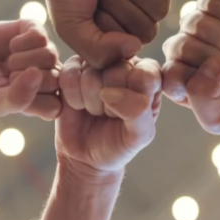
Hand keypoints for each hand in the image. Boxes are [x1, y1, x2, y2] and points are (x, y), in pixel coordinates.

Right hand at [0, 19, 61, 119]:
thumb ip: (18, 98)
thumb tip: (37, 74)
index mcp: (44, 99)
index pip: (56, 106)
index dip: (31, 101)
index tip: (10, 95)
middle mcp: (48, 75)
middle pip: (56, 78)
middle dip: (25, 78)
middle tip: (7, 76)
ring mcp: (43, 52)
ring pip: (50, 55)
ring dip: (22, 60)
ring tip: (9, 62)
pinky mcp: (34, 30)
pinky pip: (40, 36)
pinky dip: (21, 42)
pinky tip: (11, 45)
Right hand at [38, 0, 174, 67]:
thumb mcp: (71, 26)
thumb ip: (98, 51)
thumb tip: (134, 48)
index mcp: (117, 34)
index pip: (130, 47)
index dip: (108, 26)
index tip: (89, 7)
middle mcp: (137, 16)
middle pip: (148, 29)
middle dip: (118, 5)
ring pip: (159, 7)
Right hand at [56, 56, 162, 175]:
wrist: (87, 156)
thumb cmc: (119, 143)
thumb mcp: (139, 135)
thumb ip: (137, 112)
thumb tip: (110, 92)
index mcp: (149, 76)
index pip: (144, 74)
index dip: (131, 100)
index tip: (127, 116)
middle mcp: (125, 63)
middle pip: (116, 70)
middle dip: (110, 102)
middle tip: (108, 114)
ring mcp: (97, 63)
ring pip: (91, 73)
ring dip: (90, 101)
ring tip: (94, 111)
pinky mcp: (73, 67)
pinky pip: (70, 74)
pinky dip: (72, 97)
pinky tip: (78, 105)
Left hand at [162, 0, 219, 133]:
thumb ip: (202, 103)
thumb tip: (207, 64)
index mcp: (178, 81)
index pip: (170, 76)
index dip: (199, 79)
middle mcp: (181, 51)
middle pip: (180, 46)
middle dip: (215, 56)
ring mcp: (196, 25)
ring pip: (193, 21)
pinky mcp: (213, 3)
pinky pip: (209, 0)